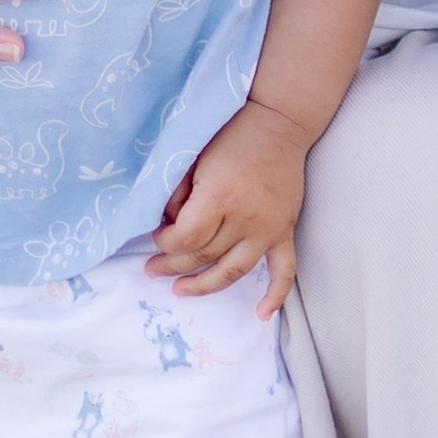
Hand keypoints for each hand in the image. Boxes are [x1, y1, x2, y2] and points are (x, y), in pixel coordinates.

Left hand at [145, 102, 308, 313]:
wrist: (279, 122)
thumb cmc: (232, 136)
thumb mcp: (195, 157)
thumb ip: (178, 194)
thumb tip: (167, 225)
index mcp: (220, 196)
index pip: (187, 239)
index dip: (165, 244)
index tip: (156, 236)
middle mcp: (246, 217)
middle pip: (205, 256)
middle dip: (174, 264)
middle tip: (153, 268)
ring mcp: (268, 227)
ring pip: (233, 270)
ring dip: (205, 285)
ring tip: (180, 290)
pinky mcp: (285, 229)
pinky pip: (284, 270)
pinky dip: (275, 295)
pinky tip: (261, 315)